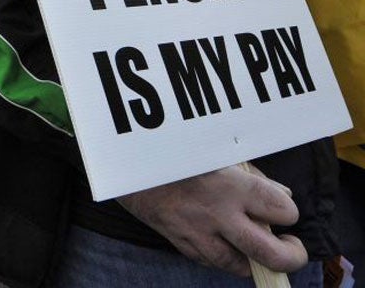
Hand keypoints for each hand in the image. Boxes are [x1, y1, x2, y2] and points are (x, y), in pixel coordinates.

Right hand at [116, 164, 306, 276]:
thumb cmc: (176, 154)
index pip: (284, 211)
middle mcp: (220, 216)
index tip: (283, 209)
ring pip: (244, 267)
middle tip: (291, 245)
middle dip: (291, 256)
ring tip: (257, 245)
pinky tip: (225, 241)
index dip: (289, 212)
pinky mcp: (183, 245)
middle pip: (273, 255)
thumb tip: (282, 196)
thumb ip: (251, 177)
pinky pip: (214, 262)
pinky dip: (226, 255)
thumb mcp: (217, 154)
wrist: (130, 166)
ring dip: (256, 258)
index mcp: (231, 186)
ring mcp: (200, 235)